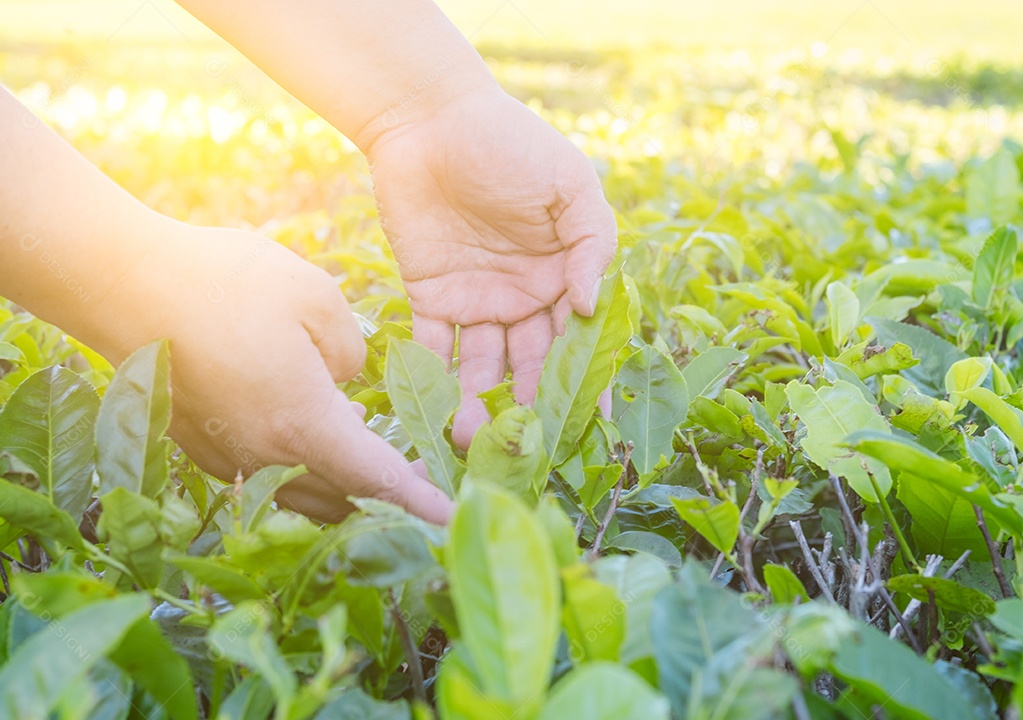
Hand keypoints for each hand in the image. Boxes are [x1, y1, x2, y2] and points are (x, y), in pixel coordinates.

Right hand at [93, 222, 451, 523]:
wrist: (121, 284)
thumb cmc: (224, 282)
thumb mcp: (315, 297)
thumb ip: (349, 349)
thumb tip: (346, 380)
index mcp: (304, 423)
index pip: (378, 480)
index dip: (420, 503)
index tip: (453, 521)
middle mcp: (265, 455)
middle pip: (342, 498)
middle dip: (385, 497)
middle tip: (419, 476)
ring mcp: (226, 456)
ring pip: (301, 494)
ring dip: (341, 487)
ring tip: (369, 458)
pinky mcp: (198, 446)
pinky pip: (264, 478)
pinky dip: (299, 471)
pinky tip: (307, 437)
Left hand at [367, 87, 616, 447]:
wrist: (429, 120)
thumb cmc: (509, 143)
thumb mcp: (568, 185)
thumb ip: (592, 243)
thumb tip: (591, 307)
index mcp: (565, 272)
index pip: (581, 336)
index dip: (587, 379)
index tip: (593, 426)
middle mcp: (525, 296)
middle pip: (534, 362)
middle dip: (532, 404)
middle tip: (528, 446)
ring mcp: (478, 300)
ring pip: (485, 365)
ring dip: (482, 403)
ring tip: (475, 439)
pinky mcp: (431, 297)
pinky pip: (435, 346)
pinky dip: (437, 378)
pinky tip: (441, 411)